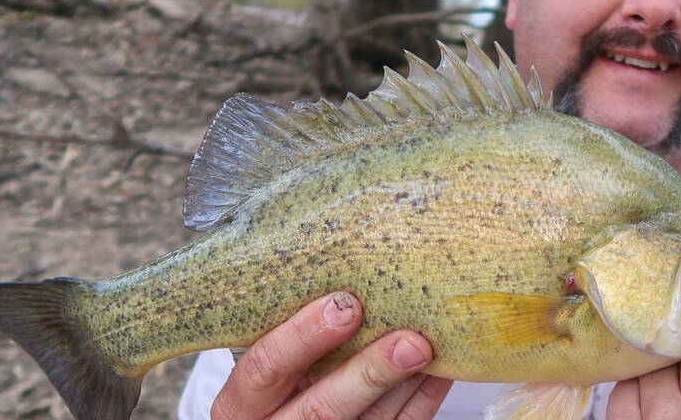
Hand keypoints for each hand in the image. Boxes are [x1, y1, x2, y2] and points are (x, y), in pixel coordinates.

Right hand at [211, 292, 453, 419]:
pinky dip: (420, 402)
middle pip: (322, 407)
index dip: (302, 337)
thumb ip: (290, 331)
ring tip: (430, 347)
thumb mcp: (267, 359)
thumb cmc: (275, 380)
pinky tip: (438, 373)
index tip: (344, 304)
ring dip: (403, 385)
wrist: (286, 418)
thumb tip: (344, 275)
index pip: (264, 367)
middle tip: (409, 340)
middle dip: (369, 372)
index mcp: (242, 402)